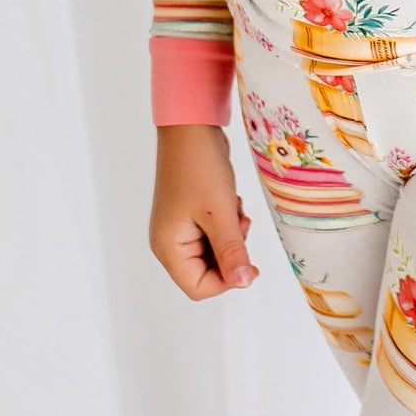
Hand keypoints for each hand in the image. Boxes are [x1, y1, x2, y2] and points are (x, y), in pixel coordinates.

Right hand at [149, 122, 259, 299]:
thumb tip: (243, 283)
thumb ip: (232, 252)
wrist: (192, 128)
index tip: (247, 261)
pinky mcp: (192, 216)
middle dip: (231, 254)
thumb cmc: (199, 166)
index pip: (198, 287)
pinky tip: (231, 203)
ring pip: (216, 253)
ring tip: (235, 211)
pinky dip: (230, 224)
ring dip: (233, 237)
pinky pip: (217, 234)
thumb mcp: (220, 213)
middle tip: (239, 225)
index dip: (226, 281)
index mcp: (168, 247)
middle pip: (208, 272)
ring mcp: (181, 229)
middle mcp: (170, 243)